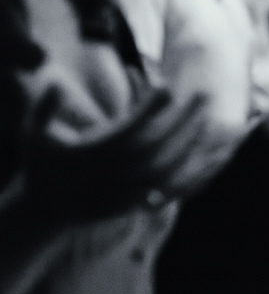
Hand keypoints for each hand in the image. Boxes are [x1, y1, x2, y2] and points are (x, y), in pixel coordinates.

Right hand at [15, 87, 224, 225]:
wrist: (43, 211)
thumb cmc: (41, 166)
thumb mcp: (34, 136)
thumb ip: (43, 108)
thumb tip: (53, 82)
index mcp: (90, 155)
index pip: (127, 128)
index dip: (148, 108)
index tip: (168, 86)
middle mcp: (111, 174)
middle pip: (155, 145)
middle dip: (181, 119)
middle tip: (203, 93)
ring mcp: (124, 190)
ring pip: (165, 166)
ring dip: (190, 142)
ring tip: (209, 118)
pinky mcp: (134, 201)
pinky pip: (169, 186)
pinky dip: (190, 171)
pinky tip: (208, 154)